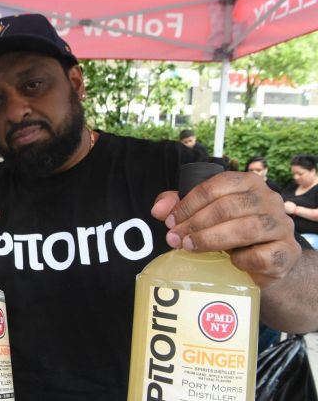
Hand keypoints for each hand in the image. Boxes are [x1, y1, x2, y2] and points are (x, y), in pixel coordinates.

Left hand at [151, 171, 300, 288]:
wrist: (268, 260)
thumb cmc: (232, 230)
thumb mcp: (205, 214)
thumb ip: (180, 206)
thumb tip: (157, 209)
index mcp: (249, 182)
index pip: (215, 185)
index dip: (188, 204)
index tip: (168, 222)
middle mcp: (269, 199)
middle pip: (227, 207)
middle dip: (195, 223)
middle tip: (174, 238)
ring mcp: (282, 225)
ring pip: (245, 229)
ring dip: (211, 239)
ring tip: (189, 247)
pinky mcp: (287, 252)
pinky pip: (261, 255)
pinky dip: (241, 260)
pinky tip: (229, 262)